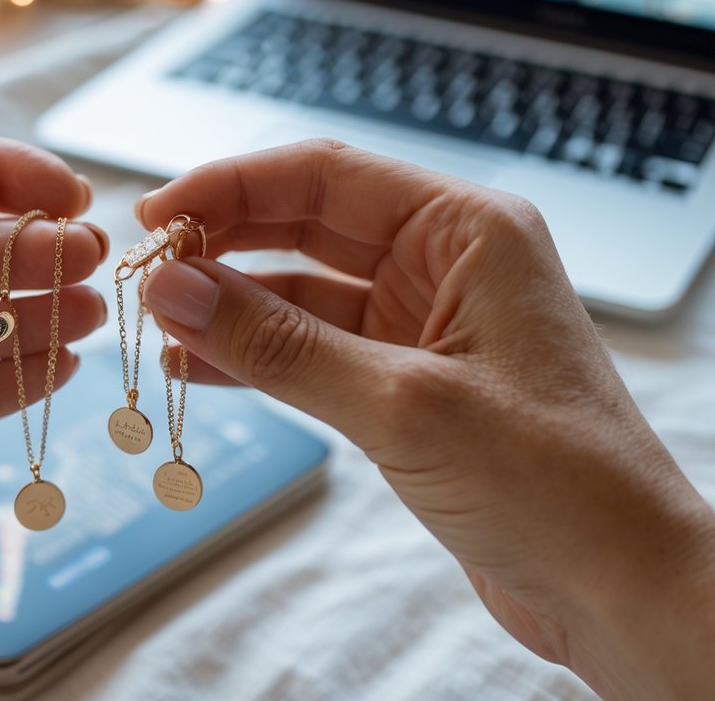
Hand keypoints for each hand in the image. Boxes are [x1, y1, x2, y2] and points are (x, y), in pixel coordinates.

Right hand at [138, 140, 714, 699]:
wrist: (619, 588)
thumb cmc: (554, 483)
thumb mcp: (401, 404)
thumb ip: (278, 345)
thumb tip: (173, 292)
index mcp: (465, 230)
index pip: (324, 176)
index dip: (230, 187)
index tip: (155, 216)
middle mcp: (443, 263)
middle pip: (306, 226)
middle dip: (223, 244)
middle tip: (144, 269)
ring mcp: (422, 325)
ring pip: (302, 294)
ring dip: (231, 307)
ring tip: (158, 324)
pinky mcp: (404, 384)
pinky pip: (312, 353)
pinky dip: (256, 359)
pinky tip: (197, 371)